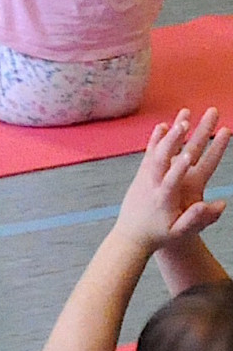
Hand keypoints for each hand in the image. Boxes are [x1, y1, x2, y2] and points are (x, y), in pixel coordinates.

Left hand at [116, 109, 229, 252]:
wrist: (131, 236)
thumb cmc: (159, 235)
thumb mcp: (179, 233)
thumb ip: (196, 219)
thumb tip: (218, 205)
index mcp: (164, 198)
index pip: (171, 180)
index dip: (179, 168)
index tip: (188, 155)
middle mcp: (152, 184)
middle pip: (163, 158)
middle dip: (175, 140)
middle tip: (186, 123)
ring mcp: (145, 177)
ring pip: (157, 150)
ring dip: (170, 133)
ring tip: (184, 114)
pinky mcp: (142, 174)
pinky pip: (150, 153)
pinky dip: (156, 139)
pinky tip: (164, 124)